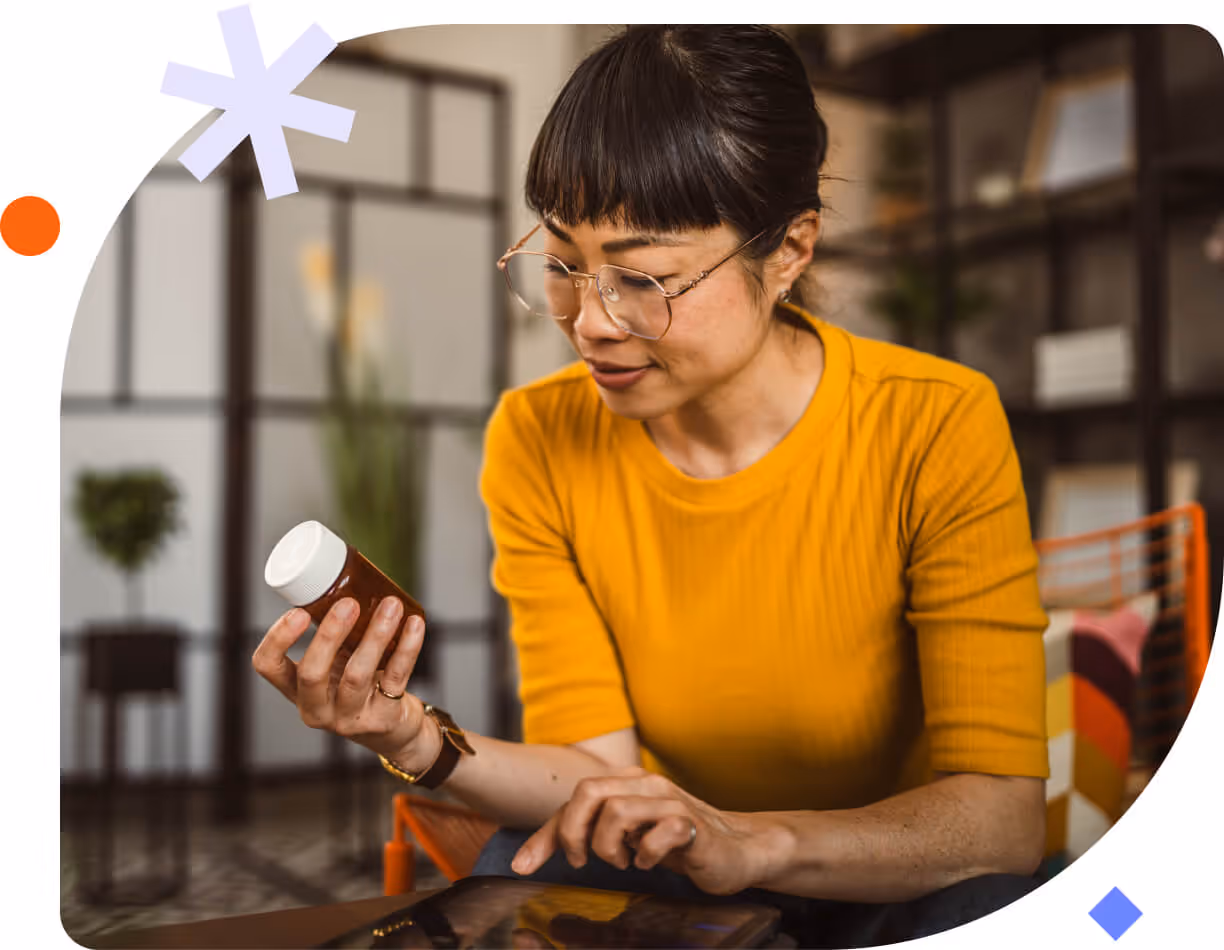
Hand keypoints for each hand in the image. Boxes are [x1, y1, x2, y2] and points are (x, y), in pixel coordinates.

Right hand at [251, 597, 430, 761]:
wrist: (391, 729)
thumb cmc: (358, 684)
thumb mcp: (336, 663)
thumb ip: (335, 633)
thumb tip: (350, 578)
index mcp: (296, 689)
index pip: (268, 666)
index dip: (277, 638)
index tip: (299, 611)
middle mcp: (316, 708)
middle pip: (312, 673)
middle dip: (329, 634)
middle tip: (349, 603)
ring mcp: (349, 718)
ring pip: (356, 675)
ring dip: (375, 635)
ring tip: (390, 606)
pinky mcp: (383, 718)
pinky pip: (395, 677)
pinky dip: (407, 647)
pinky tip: (415, 623)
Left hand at [509, 767, 770, 896]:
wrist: (738, 847)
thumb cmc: (677, 841)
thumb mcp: (628, 836)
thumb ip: (589, 835)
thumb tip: (532, 855)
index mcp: (626, 784)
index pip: (573, 800)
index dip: (544, 835)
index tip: (523, 865)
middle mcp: (645, 785)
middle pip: (588, 792)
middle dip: (574, 832)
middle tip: (584, 860)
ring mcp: (670, 802)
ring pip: (617, 811)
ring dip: (610, 846)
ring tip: (624, 861)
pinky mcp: (692, 825)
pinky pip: (659, 834)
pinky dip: (646, 854)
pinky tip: (649, 862)